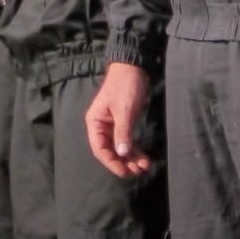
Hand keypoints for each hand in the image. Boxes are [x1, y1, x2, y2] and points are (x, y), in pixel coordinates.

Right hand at [83, 62, 152, 177]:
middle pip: (110, 151)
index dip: (111, 163)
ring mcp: (113, 125)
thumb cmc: (125, 86)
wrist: (134, 66)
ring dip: (131, 158)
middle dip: (123, 162)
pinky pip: (127, 141)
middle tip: (139, 171)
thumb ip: (122, 133)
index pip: (100, 149)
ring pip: (120, 148)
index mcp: (95, 122)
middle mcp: (101, 126)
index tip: (125, 172)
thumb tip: (122, 154)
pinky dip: (135, 150)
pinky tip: (144, 157)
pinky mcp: (124, 122)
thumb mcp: (124, 110)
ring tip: (145, 166)